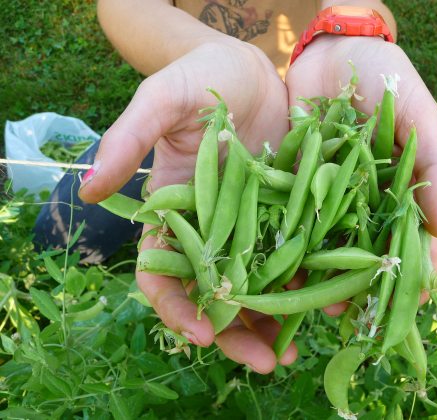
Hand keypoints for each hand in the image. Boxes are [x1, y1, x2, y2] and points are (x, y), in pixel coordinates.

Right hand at [79, 40, 296, 372]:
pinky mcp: (291, 210)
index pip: (164, 271)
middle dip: (238, 331)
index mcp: (175, 211)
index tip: (201, 334)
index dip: (177, 306)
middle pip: (219, 292)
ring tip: (299, 349)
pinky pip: (301, 252)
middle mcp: (214, 227)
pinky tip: (334, 299)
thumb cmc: (200, 76)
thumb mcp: (163, 99)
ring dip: (279, 319)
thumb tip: (87, 188)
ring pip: (262, 282)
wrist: (252, 66)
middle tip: (266, 363)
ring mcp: (255, 223)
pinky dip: (314, 279)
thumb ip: (129, 138)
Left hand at [286, 36, 436, 307]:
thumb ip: (432, 163)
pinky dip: (289, 240)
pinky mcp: (293, 180)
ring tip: (321, 306)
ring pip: (328, 241)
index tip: (415, 298)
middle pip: (367, 247)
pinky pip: (292, 214)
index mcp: (398, 186)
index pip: (411, 235)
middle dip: (365, 282)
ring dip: (325, 274)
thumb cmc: (386, 74)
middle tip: (362, 316)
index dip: (414, 267)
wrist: (331, 50)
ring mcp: (326, 192)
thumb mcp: (419, 111)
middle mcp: (362, 197)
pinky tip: (284, 268)